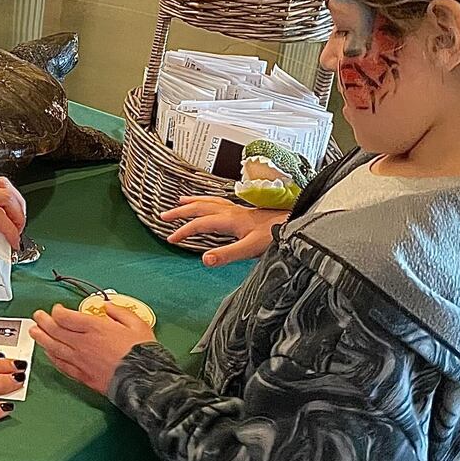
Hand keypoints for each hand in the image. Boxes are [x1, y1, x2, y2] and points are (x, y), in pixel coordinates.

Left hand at [31, 303, 154, 395]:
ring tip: (34, 332)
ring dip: (42, 339)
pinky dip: (52, 358)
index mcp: (95, 328)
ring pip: (54, 347)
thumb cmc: (143, 353)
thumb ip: (119, 312)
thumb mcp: (137, 323)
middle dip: (44, 321)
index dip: (58, 311)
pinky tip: (48, 354)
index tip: (57, 309)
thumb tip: (108, 307)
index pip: (66, 317)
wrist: (144, 381)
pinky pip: (61, 365)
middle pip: (55, 330)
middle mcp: (83, 343)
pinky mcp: (83, 376)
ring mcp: (81, 361)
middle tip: (37, 316)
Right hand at [161, 196, 285, 267]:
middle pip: (200, 207)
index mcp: (229, 220)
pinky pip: (219, 202)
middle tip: (164, 216)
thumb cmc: (276, 235)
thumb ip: (227, 254)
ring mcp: (238, 210)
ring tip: (180, 200)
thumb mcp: (250, 249)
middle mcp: (231, 212)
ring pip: (209, 201)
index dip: (183, 230)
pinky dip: (208, 200)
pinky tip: (211, 204)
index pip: (199, 223)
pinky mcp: (245, 211)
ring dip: (193, 201)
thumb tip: (204, 259)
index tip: (171, 238)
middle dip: (180, 211)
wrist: (295, 222)